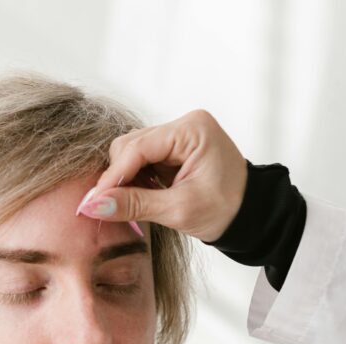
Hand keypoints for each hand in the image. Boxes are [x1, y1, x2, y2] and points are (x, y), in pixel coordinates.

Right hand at [75, 110, 246, 242]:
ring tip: (135, 204)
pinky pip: (142, 159)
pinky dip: (137, 179)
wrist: (252, 216)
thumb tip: (93, 205)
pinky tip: (143, 196)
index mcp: (193, 130)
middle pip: (130, 145)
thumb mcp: (179, 211)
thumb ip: (135, 204)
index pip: (138, 147)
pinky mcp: (174, 148)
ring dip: (127, 178)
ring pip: (132, 152)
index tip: (93, 202)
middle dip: (119, 176)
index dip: (113, 176)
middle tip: (114, 208)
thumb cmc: (226, 211)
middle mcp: (185, 125)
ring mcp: (179, 135)